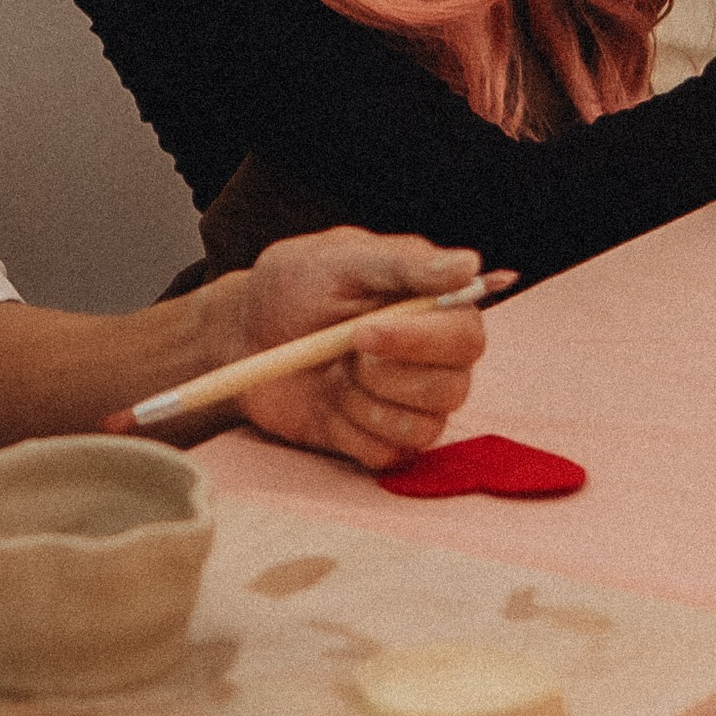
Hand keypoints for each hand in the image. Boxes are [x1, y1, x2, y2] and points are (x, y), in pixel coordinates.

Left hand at [233, 230, 491, 468]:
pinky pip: (387, 455)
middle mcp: (436, 360)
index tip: (362, 332)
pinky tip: (329, 404)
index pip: (466, 338)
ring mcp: (412, 405)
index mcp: (436, 310)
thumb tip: (469, 264)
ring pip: (422, 428)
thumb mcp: (341, 260)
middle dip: (387, 377)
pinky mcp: (385, 441)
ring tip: (334, 374)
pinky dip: (349, 431)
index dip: (420, 342)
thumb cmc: (295, 287)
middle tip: (343, 352)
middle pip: (453, 390)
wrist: (247, 336)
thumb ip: (404, 264)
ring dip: (364, 403)